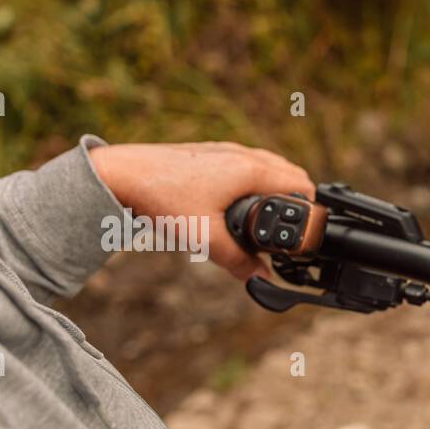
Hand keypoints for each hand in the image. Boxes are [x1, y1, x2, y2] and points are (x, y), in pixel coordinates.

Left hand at [89, 141, 315, 280]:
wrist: (119, 175)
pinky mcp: (208, 153)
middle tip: (287, 229)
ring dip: (274, 189)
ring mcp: (224, 150)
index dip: (310, 210)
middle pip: (288, 172)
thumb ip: (239, 262)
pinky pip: (246, 163)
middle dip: (294, 200)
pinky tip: (236, 202)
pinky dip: (253, 181)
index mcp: (249, 170)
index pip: (301, 184)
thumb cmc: (161, 199)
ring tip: (265, 217)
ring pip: (267, 166)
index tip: (303, 232)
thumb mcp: (205, 238)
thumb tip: (260, 278)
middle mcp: (241, 154)